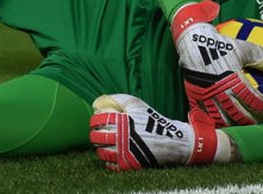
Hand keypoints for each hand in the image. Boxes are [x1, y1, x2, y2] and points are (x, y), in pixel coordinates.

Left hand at [90, 94, 221, 169]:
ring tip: (104, 143)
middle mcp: (120, 137)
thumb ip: (118, 99)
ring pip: (101, 152)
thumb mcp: (136, 104)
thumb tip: (98, 102)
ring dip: (100, 147)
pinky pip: (109, 164)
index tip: (96, 120)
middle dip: (94, 134)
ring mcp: (123, 152)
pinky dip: (107, 159)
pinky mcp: (127, 164)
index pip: (98, 120)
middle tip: (97, 132)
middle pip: (96, 137)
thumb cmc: (150, 119)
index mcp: (121, 121)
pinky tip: (111, 153)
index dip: (94, 120)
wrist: (168, 140)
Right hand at [172, 0, 262, 126]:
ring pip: (222, 118)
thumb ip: (262, 57)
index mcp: (233, 82)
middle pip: (239, 115)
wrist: (192, 42)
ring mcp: (206, 97)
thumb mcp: (243, 47)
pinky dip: (215, 120)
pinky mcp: (195, 97)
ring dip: (234, 125)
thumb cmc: (219, 44)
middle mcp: (220, 92)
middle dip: (252, 122)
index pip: (254, 101)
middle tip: (261, 124)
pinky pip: (206, 114)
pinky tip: (221, 122)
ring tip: (242, 127)